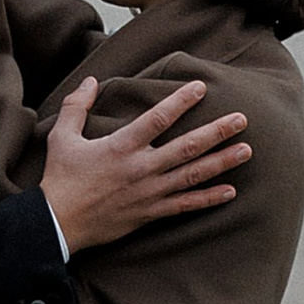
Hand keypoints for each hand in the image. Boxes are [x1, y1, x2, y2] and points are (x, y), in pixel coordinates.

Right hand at [41, 71, 249, 256]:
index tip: (200, 87)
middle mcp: (141, 168)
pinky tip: (230, 192)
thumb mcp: (62, 137)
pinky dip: (208, 199)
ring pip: (193, 175)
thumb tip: (90, 80)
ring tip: (246, 151)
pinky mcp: (150, 213)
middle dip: (217, 131)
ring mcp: (149, 192)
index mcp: (121, 146)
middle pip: (187, 146)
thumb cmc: (60, 179)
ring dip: (221, 162)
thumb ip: (77, 106)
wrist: (57, 223)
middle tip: (242, 119)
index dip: (180, 100)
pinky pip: (185, 205)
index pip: (158, 118)